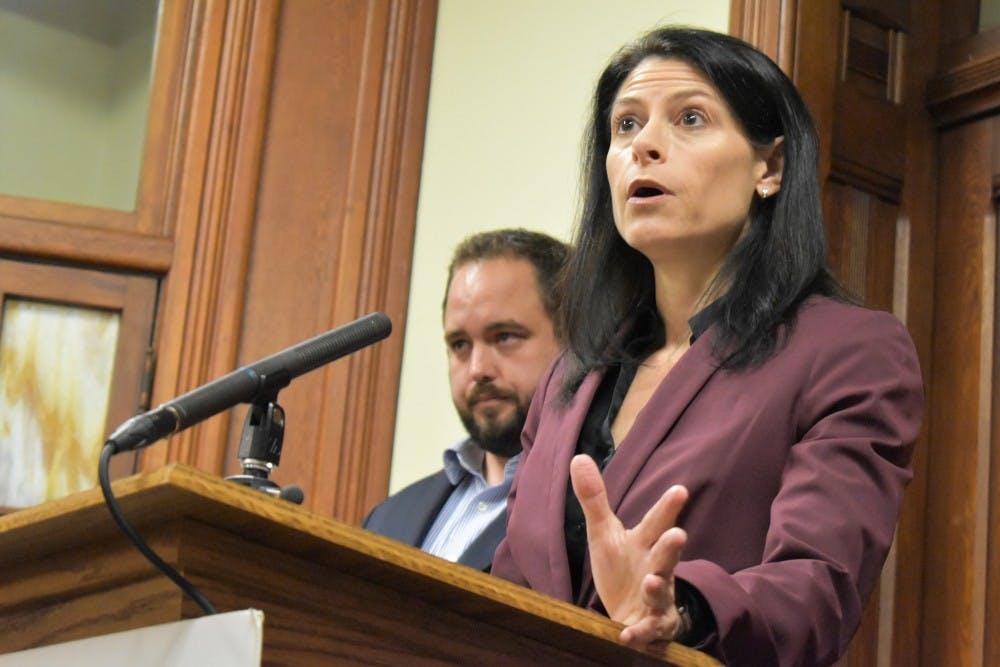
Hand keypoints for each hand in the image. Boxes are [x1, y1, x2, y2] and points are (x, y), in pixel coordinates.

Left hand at [569, 454, 688, 647]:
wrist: (631, 612)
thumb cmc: (621, 567)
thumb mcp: (604, 533)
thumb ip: (595, 499)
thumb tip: (578, 456)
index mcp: (645, 544)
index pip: (657, 523)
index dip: (668, 508)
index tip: (679, 490)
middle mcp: (657, 569)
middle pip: (666, 557)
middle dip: (671, 547)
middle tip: (678, 535)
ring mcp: (657, 600)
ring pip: (660, 594)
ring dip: (657, 589)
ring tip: (651, 583)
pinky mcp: (652, 627)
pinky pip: (647, 631)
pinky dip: (638, 633)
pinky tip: (625, 634)